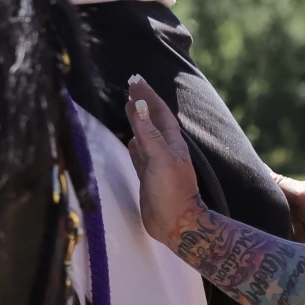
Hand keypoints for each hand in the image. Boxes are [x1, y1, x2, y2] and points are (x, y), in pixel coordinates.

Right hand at [122, 76, 201, 248]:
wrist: (177, 225)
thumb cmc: (172, 191)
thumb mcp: (160, 159)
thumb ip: (148, 133)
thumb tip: (138, 105)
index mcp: (171, 143)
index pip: (158, 112)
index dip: (147, 96)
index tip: (135, 80)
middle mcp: (165, 149)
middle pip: (152, 120)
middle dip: (142, 103)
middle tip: (130, 85)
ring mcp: (156, 164)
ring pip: (145, 136)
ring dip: (137, 120)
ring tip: (128, 106)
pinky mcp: (147, 177)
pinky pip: (139, 155)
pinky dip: (134, 145)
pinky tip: (129, 140)